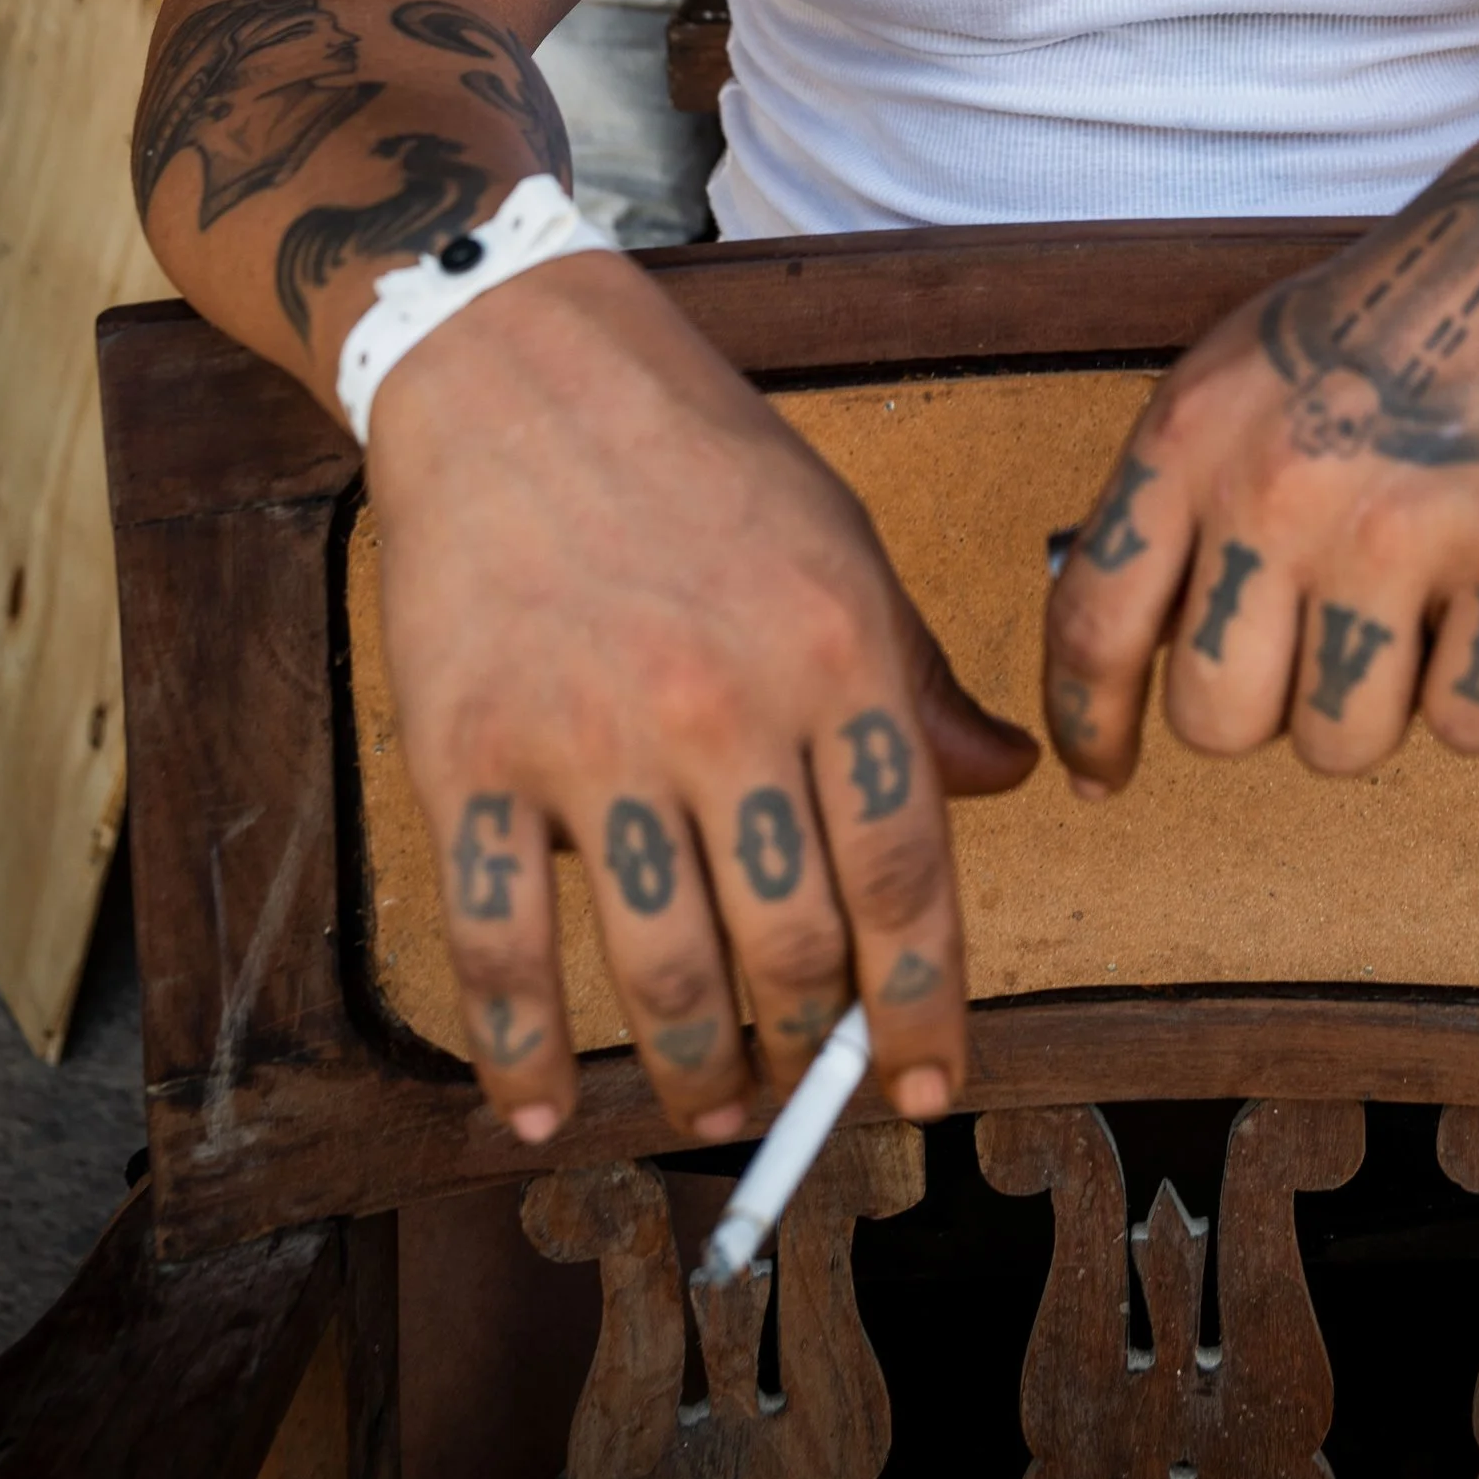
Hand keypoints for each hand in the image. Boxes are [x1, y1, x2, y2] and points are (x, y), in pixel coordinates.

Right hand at [366, 250, 1036, 1146]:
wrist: (515, 369)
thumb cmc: (695, 454)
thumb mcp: (842, 544)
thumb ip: (916, 679)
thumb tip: (1004, 781)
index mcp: (837, 654)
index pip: (907, 875)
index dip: (926, 1003)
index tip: (933, 1084)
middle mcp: (726, 709)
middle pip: (793, 946)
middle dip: (810, 1051)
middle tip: (806, 1087)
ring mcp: (593, 741)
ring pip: (667, 972)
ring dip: (696, 1072)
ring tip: (711, 1105)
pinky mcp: (473, 759)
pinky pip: (502, 945)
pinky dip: (524, 1052)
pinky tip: (544, 1109)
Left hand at [1041, 121, 1478, 788]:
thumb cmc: (1396, 322)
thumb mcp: (1241, 373)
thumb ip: (1176, 502)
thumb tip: (1121, 658)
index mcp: (1197, 436)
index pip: (1093, 624)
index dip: (1088, 724)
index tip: (1102, 775)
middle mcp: (1283, 488)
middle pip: (1218, 719)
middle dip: (1267, 703)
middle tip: (1322, 634)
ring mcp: (1407, 532)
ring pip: (1343, 743)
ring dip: (1381, 698)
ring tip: (1417, 597)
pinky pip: (1471, 728)